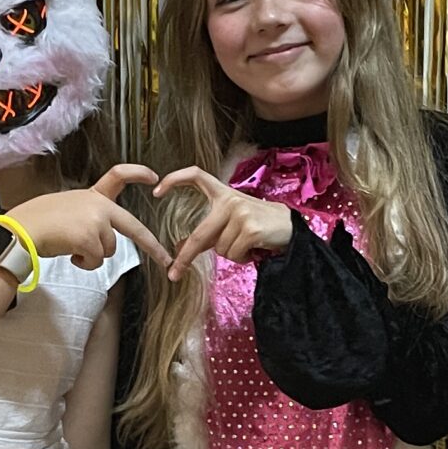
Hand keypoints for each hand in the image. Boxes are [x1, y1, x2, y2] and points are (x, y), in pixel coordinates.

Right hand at [10, 165, 165, 271]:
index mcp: (92, 195)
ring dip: (92, 256)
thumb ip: (87, 215)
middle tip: (164, 258)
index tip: (154, 177)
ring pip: (109, 250)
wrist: (21, 229)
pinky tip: (69, 254)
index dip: (138, 174)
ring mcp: (96, 222)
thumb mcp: (67, 207)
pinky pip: (96, 261)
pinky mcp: (90, 239)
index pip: (119, 175)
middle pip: (133, 227)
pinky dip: (84, 263)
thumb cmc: (37, 221)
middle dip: (151, 245)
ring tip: (71, 247)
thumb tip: (96, 237)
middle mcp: (98, 206)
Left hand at [153, 167, 294, 278]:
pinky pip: (233, 254)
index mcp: (223, 193)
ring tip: (247, 245)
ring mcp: (240, 213)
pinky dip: (242, 258)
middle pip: (199, 234)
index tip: (156, 192)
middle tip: (174, 272)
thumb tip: (181, 249)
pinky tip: (254, 248)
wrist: (291, 229)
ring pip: (219, 249)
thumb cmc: (260, 226)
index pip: (196, 175)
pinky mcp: (250, 228)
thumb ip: (209, 231)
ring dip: (232, 253)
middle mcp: (229, 200)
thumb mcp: (233, 222)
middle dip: (186, 257)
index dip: (174, 179)